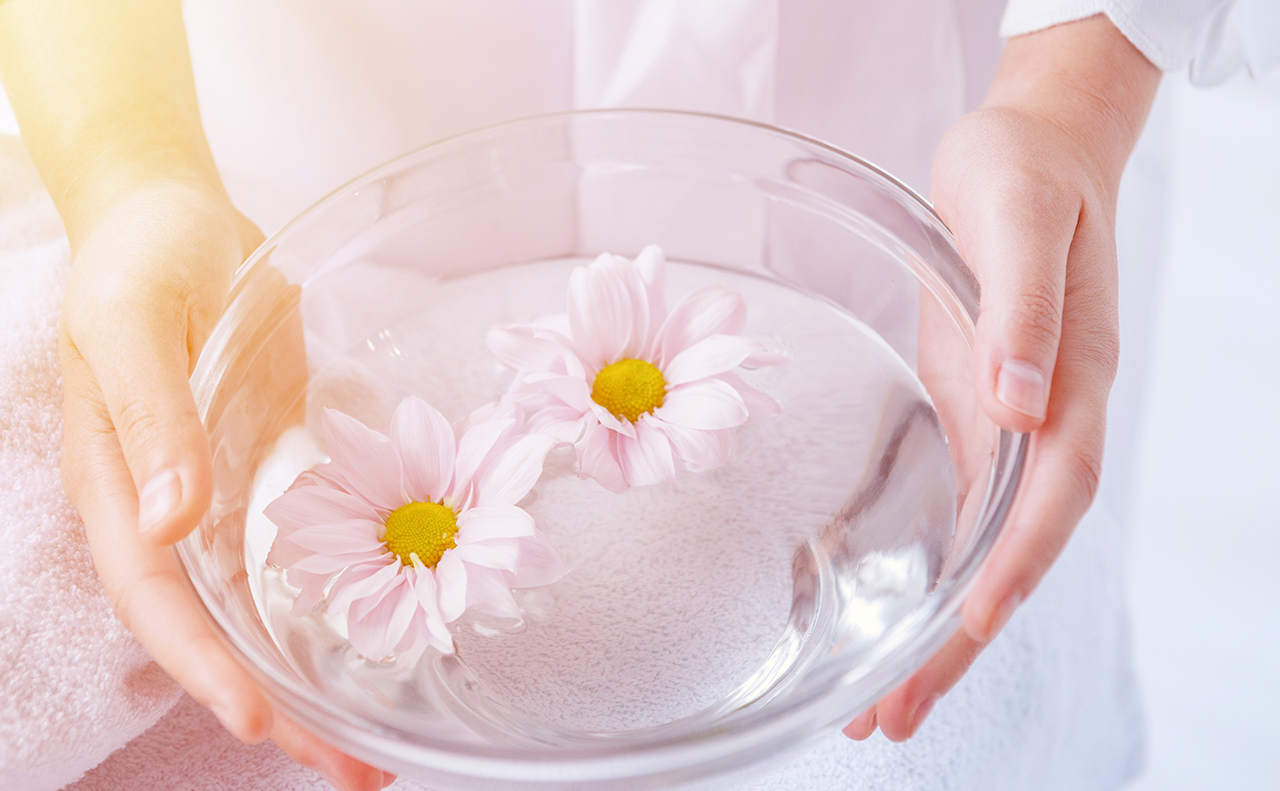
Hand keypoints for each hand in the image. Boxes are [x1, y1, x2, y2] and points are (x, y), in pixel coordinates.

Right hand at [58, 177, 392, 790]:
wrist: (178, 219)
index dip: (206, 668)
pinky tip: (394, 634)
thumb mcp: (130, 328)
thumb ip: (150, 420)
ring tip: (382, 737)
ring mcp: (227, 496)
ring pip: (270, 605)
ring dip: (319, 671)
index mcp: (121, 492)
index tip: (262, 720)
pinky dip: (342, 599)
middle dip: (281, 706)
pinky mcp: (272, 470)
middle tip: (357, 767)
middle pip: (222, 630)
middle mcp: (175, 513)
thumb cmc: (140, 264)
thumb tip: (175, 521)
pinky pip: (306, 550)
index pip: (160, 602)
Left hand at [843, 15, 1159, 741]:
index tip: (964, 633)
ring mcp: (1010, 419)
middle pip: (1011, 551)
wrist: (1030, 143)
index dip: (1012, 569)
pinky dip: (929, 565)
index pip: (1049, 499)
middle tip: (891, 718)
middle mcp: (1044, 417)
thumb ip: (1023, 315)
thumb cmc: (1028, 174)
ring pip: (980, 543)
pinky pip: (957, 506)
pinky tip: (891, 604)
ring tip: (879, 701)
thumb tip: (1019, 407)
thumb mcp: (1018, 224)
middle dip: (957, 639)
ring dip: (936, 624)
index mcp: (1072, 383)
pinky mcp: (972, 406)